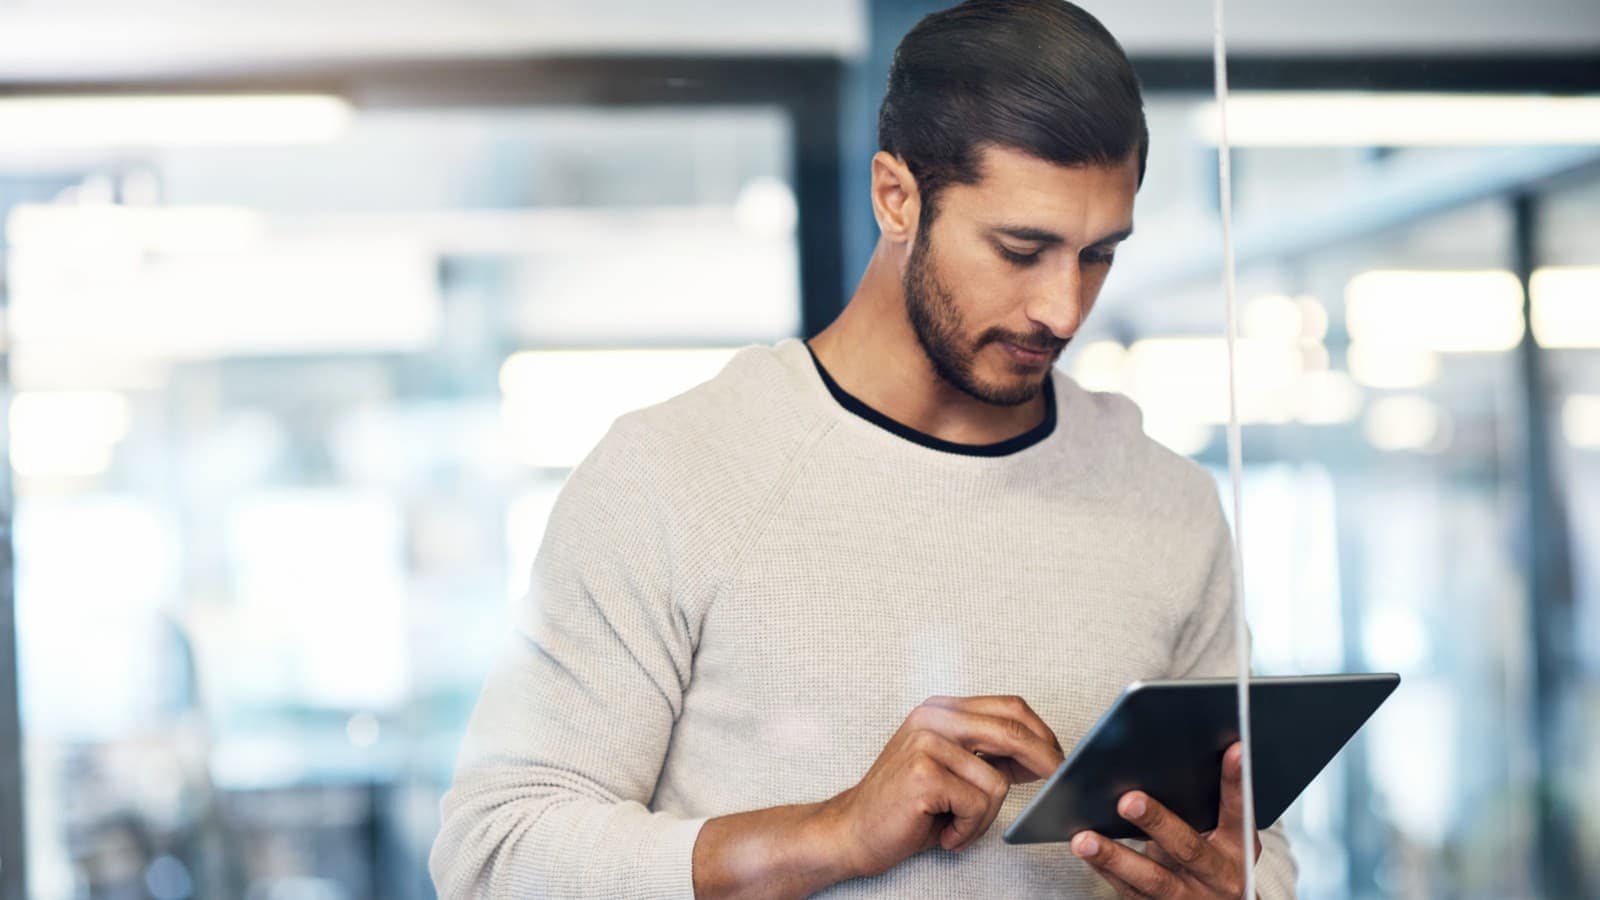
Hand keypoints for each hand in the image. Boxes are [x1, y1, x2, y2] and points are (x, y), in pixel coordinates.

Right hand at [819, 695, 1064, 878]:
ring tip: (957, 826)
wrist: (852, 831)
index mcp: (942, 710)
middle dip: (1044, 762)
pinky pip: (977, 805)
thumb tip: (1042, 755)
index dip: (1042, 732)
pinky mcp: (923, 774)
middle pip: (1012, 731)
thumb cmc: (905, 806)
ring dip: (984, 817)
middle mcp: (933, 719)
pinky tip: (945, 834)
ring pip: (997, 781)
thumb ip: (988, 754)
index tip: (1060, 758)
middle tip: (1058, 785)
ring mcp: (926, 743)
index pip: (1009, 706)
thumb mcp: (952, 769)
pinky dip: (968, 830)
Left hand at [1071, 742, 1262, 898]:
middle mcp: (1220, 876)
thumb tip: (1166, 757)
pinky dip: (1107, 870)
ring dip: (1115, 857)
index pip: (1239, 809)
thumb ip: (1205, 806)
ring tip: (1085, 839)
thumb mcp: (1220, 836)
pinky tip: (1086, 851)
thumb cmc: (1211, 858)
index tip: (1233, 748)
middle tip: (1128, 801)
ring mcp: (1191, 898)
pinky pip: (1131, 892)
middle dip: (1157, 822)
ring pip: (1153, 879)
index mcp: (1239, 847)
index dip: (1236, 780)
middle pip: (1188, 847)